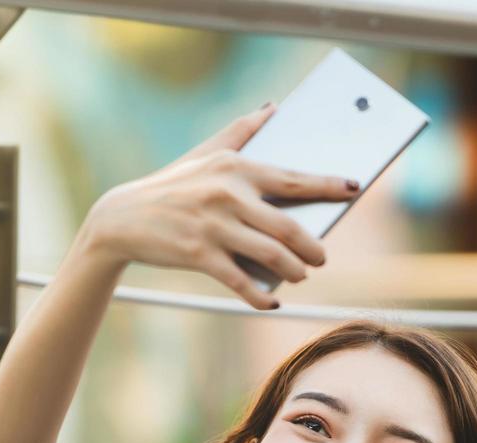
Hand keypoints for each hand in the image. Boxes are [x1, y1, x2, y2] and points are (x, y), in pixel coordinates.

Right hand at [83, 103, 359, 309]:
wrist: (122, 217)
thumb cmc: (172, 187)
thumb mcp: (204, 153)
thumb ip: (241, 130)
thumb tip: (273, 107)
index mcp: (235, 168)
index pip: (293, 178)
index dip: (328, 185)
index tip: (354, 189)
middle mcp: (227, 195)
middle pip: (288, 227)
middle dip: (313, 247)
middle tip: (321, 257)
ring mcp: (213, 226)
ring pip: (271, 256)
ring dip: (294, 271)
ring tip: (300, 274)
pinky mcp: (198, 255)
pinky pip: (240, 281)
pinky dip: (260, 295)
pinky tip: (270, 301)